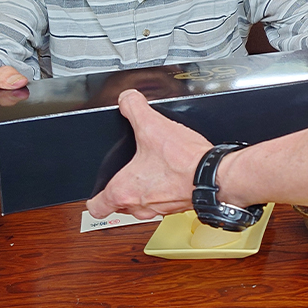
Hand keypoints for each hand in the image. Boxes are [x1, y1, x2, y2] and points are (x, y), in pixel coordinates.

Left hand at [86, 89, 211, 219]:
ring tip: (152, 170)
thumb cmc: (182, 161)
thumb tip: (127, 98)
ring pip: (143, 205)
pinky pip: (165, 201)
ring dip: (146, 190)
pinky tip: (173, 172)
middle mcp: (139, 206)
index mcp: (123, 191)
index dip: (94, 198)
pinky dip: (166, 189)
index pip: (96, 207)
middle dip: (123, 189)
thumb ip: (134, 108)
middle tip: (128, 173)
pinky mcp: (179, 205)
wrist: (214, 174)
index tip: (98, 190)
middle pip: (120, 205)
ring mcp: (160, 209)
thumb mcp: (152, 125)